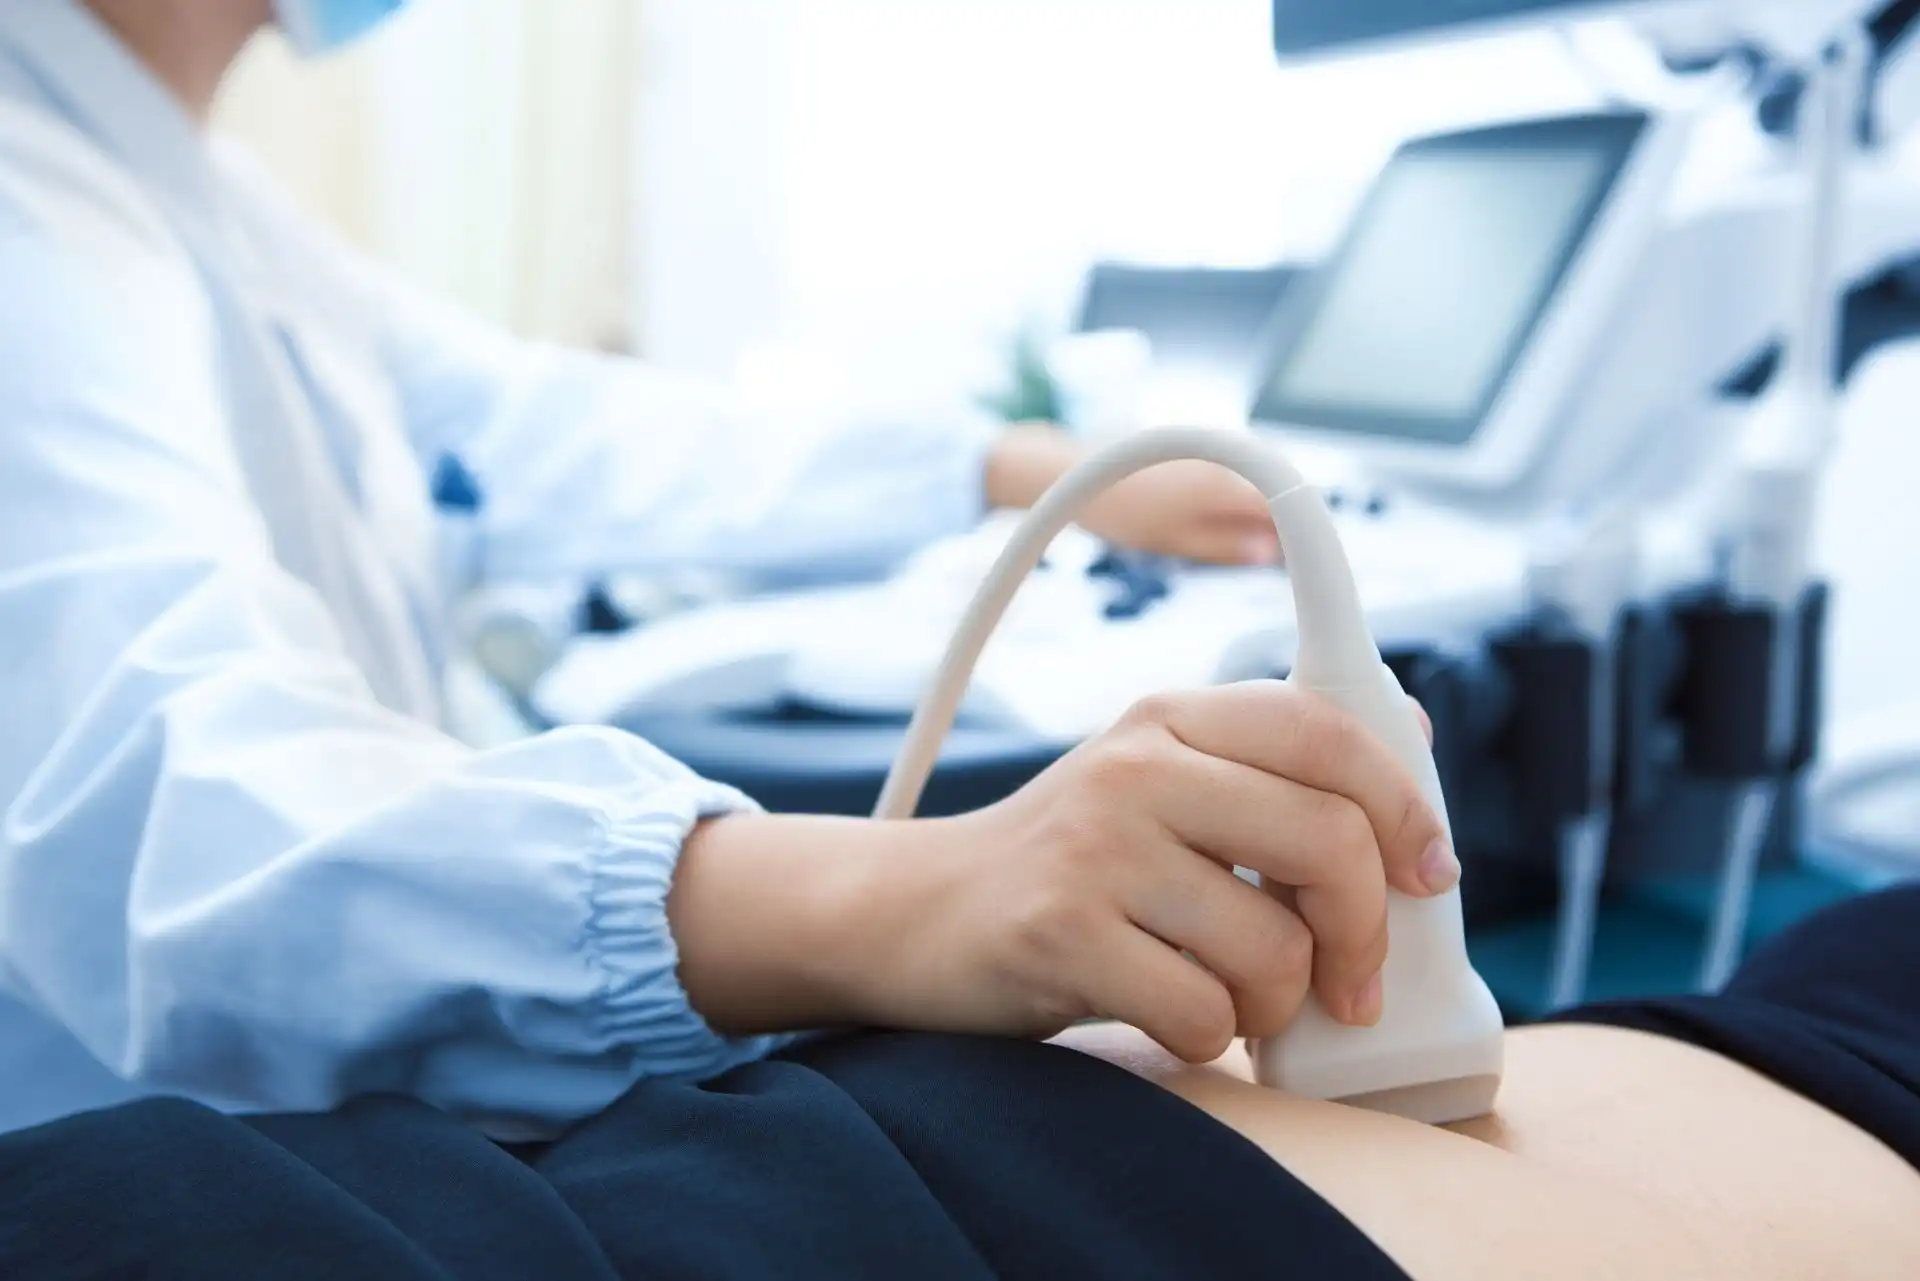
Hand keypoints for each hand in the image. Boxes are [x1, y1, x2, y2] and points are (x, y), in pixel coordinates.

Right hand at [669, 682, 1453, 1062]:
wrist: (917, 913)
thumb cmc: (1071, 864)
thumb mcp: (1158, 783)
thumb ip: (1266, 768)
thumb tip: (1412, 739)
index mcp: (1170, 715)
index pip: (1329, 731)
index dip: (1406, 807)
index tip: (1429, 875)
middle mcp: (1134, 766)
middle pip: (1328, 842)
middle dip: (1364, 934)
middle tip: (1352, 983)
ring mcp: (1094, 849)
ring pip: (1273, 949)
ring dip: (1276, 1004)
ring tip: (1235, 1000)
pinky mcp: (1060, 936)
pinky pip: (1204, 1015)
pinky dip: (1211, 1038)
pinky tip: (1173, 1015)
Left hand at [984, 425, 1280, 565]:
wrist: (1070, 471)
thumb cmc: (1121, 511)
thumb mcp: (1175, 540)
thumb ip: (1225, 546)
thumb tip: (1271, 555)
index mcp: (1226, 482)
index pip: (1286, 502)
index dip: (1298, 529)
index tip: (1298, 556)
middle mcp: (1224, 457)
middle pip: (1273, 485)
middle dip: (1279, 516)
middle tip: (1272, 553)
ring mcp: (1208, 447)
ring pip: (1250, 478)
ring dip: (1255, 504)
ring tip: (1242, 538)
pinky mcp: (1193, 444)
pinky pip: (1228, 469)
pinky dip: (1232, 492)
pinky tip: (1212, 514)